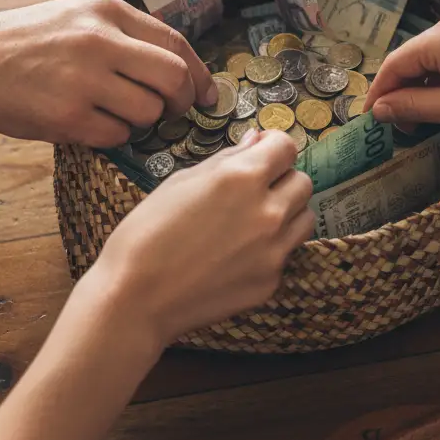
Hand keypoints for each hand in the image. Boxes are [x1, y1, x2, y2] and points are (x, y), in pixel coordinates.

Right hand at [0, 0, 216, 146]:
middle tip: (176, 112)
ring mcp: (83, 80)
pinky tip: (90, 124)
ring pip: (149, 111)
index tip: (208, 92)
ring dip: (144, 121)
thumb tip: (178, 66)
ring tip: (117, 113)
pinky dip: (113, 136)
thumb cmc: (22, 42)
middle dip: (184, 101)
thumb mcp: (76, 17)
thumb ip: (124, 34)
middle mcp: (99, 40)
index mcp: (106, 10)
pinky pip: (117, 136)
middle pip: (173, 78)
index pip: (175, 42)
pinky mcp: (66, 116)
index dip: (198, 72)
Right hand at [91, 129, 314, 342]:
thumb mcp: (181, 181)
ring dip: (287, 211)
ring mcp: (273, 251)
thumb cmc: (147, 233)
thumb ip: (227, 159)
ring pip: (304, 217)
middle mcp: (267, 212)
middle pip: (302, 182)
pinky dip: (271, 247)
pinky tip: (238, 252)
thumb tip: (255, 141)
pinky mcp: (270, 281)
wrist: (135, 298)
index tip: (263, 150)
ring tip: (253, 219)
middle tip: (256, 187)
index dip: (274, 145)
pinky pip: (286, 253)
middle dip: (282, 179)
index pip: (287, 147)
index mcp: (243, 178)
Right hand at [364, 4, 439, 136]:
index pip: (395, 62)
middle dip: (404, 88)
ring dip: (427, 80)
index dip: (379, 91)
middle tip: (402, 122)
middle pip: (416, 54)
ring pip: (438, 51)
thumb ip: (411, 106)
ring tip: (429, 113)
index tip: (370, 117)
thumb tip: (378, 108)